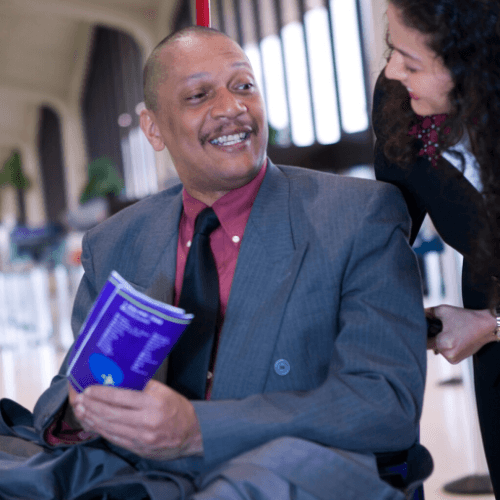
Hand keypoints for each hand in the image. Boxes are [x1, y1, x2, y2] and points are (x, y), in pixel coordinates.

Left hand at [69, 380, 203, 459]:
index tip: (89, 389)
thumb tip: (120, 378)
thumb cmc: (178, 409)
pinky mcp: (138, 448)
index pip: (121, 397)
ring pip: (110, 428)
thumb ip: (143, 386)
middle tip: (80, 399)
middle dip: (92, 406)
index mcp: (153, 403)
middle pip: (111, 413)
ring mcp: (141, 437)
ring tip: (81, 410)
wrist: (192, 433)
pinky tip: (93, 424)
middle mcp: (146, 421)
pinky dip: (101, 431)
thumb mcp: (164, 391)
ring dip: (92, 419)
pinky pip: (114, 438)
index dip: (102, 394)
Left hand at [426, 305, 496, 363]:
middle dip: (430, 336)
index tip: (423, 327)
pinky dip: (445, 346)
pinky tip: (452, 338)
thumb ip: (427, 312)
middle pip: (429, 345)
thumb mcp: (443, 310)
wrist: (486, 326)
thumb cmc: (464, 317)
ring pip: (436, 349)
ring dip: (438, 342)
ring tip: (448, 332)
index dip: (421, 333)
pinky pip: (443, 352)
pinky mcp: (456, 360)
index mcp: (443, 344)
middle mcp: (448, 354)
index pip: (423, 341)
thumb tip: (415, 312)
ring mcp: (452, 359)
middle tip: (438, 328)